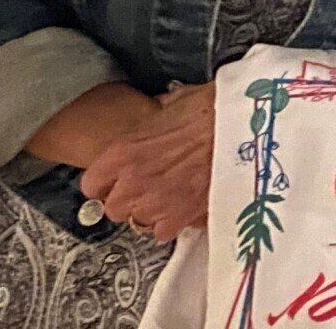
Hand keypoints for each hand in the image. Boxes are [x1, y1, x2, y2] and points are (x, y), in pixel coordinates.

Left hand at [79, 82, 216, 242]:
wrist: (243, 124)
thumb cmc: (213, 109)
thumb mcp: (173, 103)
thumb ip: (154, 120)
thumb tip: (160, 116)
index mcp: (123, 151)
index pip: (92, 184)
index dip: (107, 182)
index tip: (117, 181)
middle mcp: (132, 180)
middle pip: (114, 207)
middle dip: (129, 199)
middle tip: (150, 187)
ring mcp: (154, 201)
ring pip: (137, 222)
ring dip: (151, 212)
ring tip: (170, 197)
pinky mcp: (179, 216)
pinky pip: (162, 232)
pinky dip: (172, 223)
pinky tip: (185, 207)